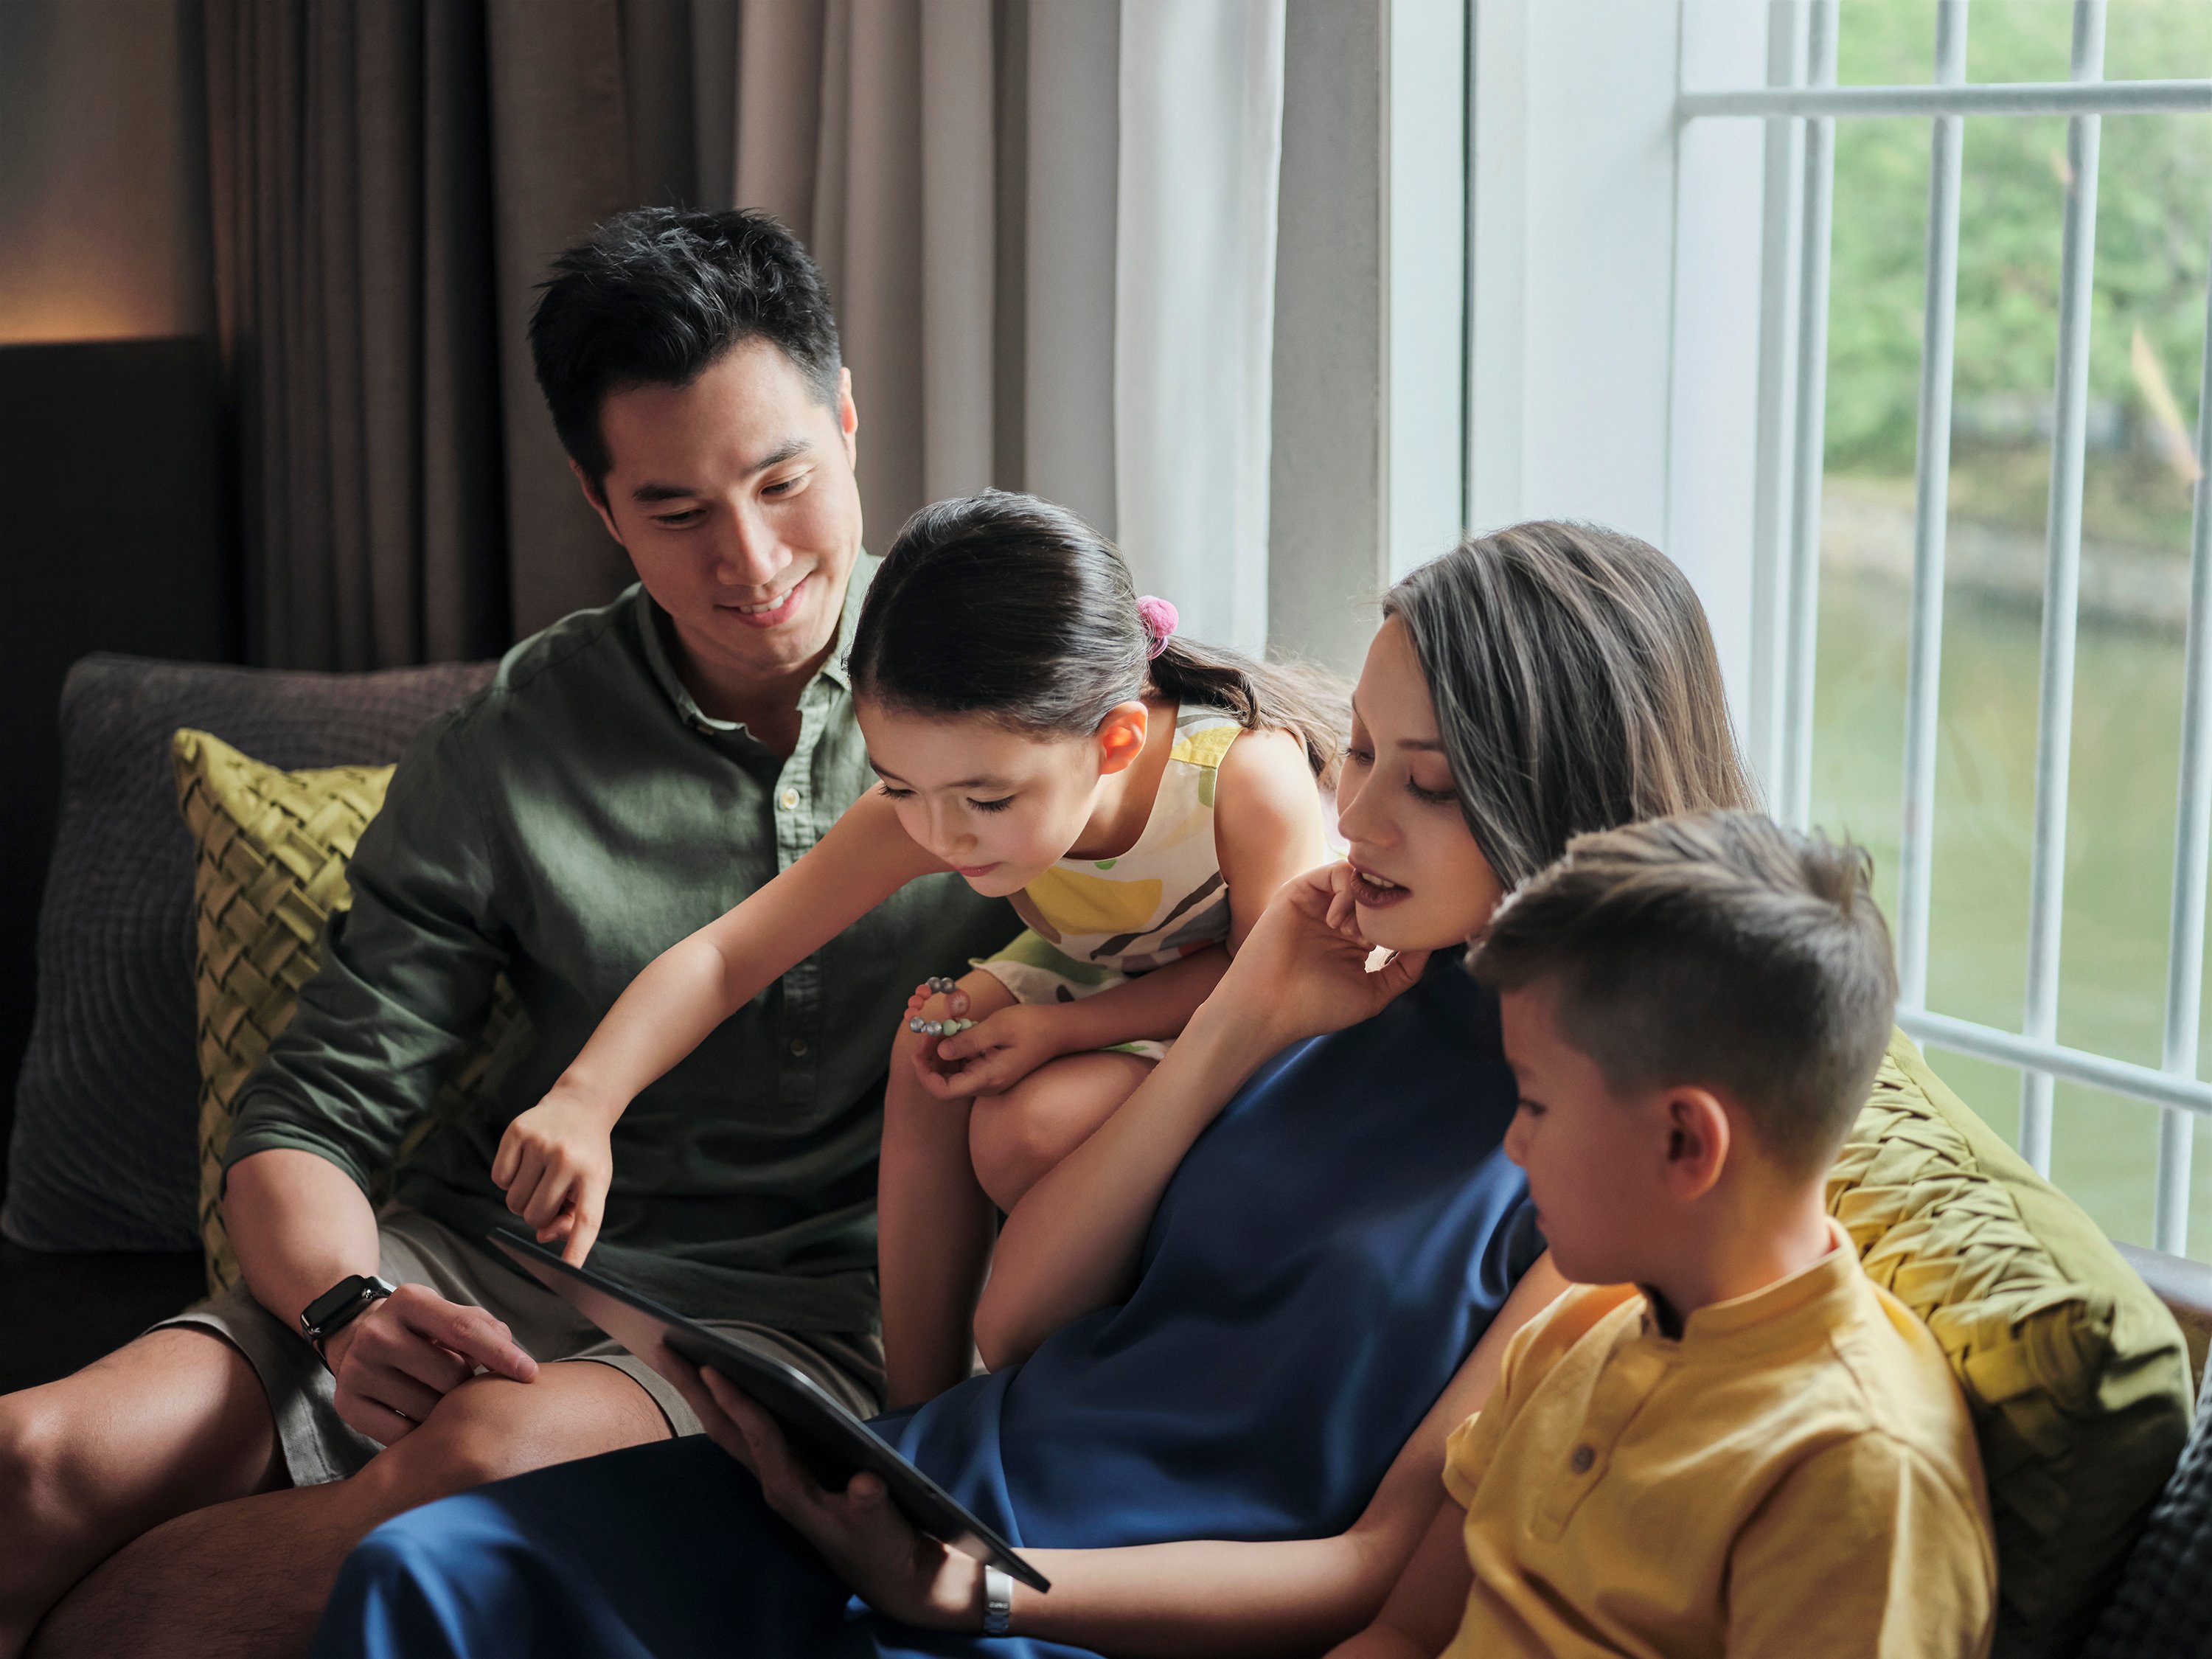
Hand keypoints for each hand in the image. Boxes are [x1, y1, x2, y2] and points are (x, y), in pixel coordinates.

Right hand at [322, 1283, 537, 1444]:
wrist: (357, 1339)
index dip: (500, 1354)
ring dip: (445, 1411)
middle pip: (449, 1374)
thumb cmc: (420, 1331)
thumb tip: (508, 1347)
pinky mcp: (346, 1404)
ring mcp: (357, 1369)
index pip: (464, 1329)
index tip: (530, 1373)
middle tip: (460, 1382)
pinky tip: (420, 1418)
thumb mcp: (447, 1315)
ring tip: (438, 1398)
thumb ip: (483, 1327)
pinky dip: (420, 1433)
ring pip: (427, 1407)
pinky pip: (400, 1434)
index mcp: (409, 1301)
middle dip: (467, 1385)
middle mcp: (377, 1332)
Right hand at [491, 1085, 616, 1263]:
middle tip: (550, 1194)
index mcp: (594, 1176)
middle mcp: (567, 1159)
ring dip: (521, 1198)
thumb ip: (571, 1218)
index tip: (569, 1273)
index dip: (576, 1248)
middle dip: (537, 1214)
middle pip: (534, 1217)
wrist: (580, 1105)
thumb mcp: (592, 1184)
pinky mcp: (517, 1132)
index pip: (586, 1219)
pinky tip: (525, 1163)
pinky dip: (507, 1180)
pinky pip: (498, 1180)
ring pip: (513, 1202)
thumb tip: (541, 1235)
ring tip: (539, 1177)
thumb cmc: (586, 1156)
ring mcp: (541, 1144)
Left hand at [661, 1354, 991, 1630]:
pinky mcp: (786, 1474)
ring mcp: (776, 1477)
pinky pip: (746, 1434)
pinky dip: (726, 1408)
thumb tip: (866, 1483)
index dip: (736, 1402)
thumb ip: (870, 1503)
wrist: (886, 1573)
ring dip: (701, 1396)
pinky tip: (718, 1389)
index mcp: (791, 1489)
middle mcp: (774, 1481)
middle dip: (693, 1390)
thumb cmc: (881, 1544)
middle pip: (724, 1429)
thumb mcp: (879, 1524)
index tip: (709, 1367)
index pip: (757, 1436)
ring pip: (729, 1431)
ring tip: (676, 1359)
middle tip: (663, 1348)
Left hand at [900, 973, 1020, 1098]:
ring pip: (952, 1075)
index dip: (924, 1074)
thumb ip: (968, 1041)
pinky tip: (955, 1032)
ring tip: (940, 1029)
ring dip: (940, 1055)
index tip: (919, 1048)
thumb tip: (941, 1052)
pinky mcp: (991, 1071)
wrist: (1059, 1031)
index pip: (943, 1091)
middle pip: (944, 1084)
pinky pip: (964, 1067)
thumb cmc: (1032, 1025)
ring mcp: (989, 1080)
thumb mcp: (998, 1026)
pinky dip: (953, 1051)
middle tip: (928, 1032)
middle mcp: (986, 1085)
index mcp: (988, 1078)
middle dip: (929, 1060)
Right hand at [1206, 864, 1430, 1052]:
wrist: (1270, 1008)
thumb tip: (1432, 943)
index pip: (1389, 911)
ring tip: (1354, 934)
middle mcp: (1337, 916)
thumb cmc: (1315, 1007)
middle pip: (1377, 890)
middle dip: (1387, 906)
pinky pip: (1335, 871)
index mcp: (1355, 938)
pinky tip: (1338, 923)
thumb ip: (1404, 970)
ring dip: (1365, 901)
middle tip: (1380, 933)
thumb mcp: (1373, 992)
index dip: (1404, 918)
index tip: (1411, 933)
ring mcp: (1319, 902)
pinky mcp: (1300, 890)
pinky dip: (1345, 891)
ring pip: (1359, 878)